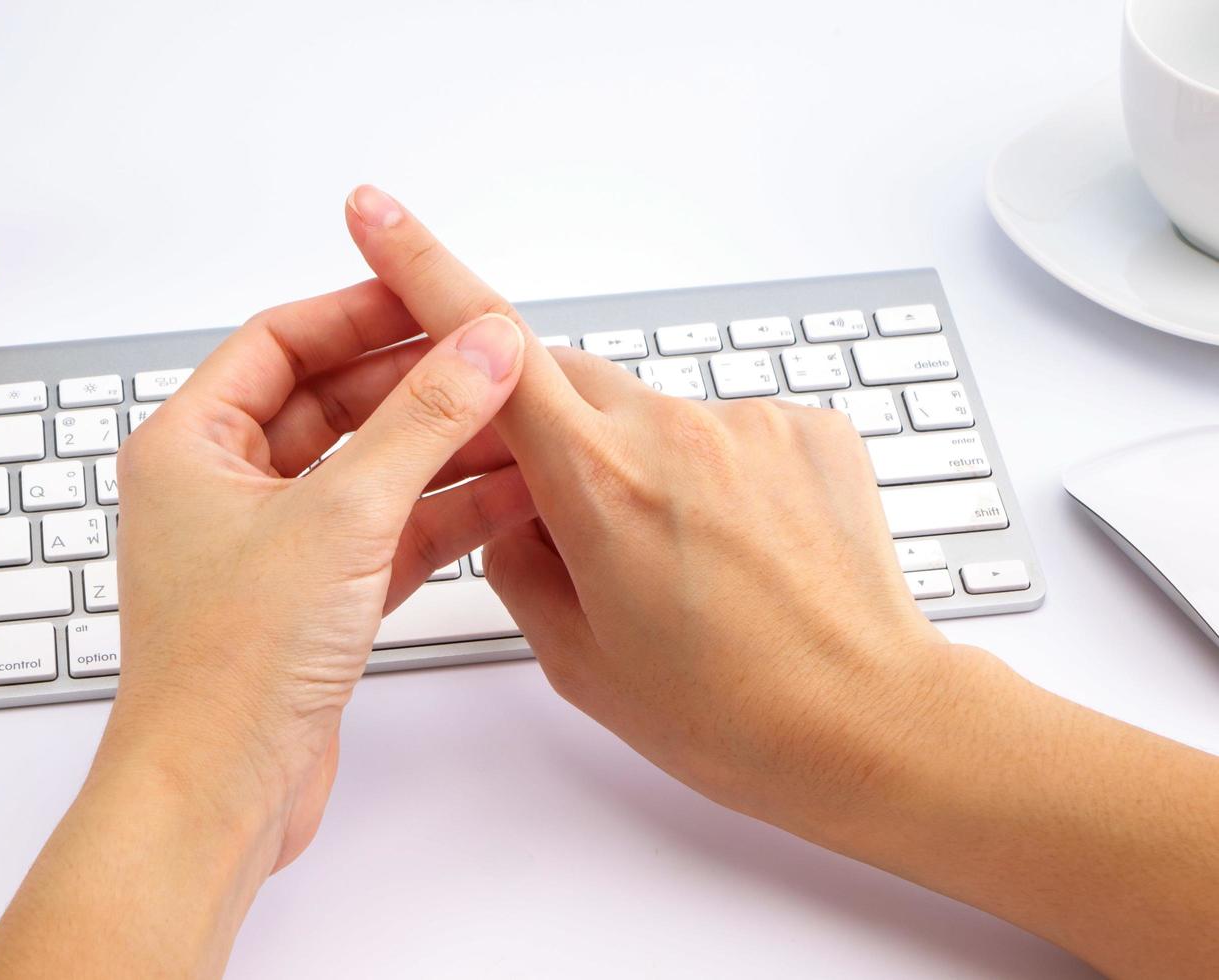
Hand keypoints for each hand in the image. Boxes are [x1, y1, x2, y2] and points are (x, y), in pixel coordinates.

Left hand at [102, 283, 530, 869]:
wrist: (218, 798)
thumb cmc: (230, 667)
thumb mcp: (342, 517)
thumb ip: (422, 422)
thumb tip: (482, 346)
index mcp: (190, 446)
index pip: (281, 342)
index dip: (360, 311)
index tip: (431, 294)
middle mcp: (223, 489)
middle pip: (332, 402)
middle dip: (416, 381)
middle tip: (493, 358)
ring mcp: (271, 546)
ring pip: (368, 470)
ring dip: (441, 449)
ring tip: (519, 423)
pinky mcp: (313, 600)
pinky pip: (386, 531)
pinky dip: (442, 514)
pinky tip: (507, 496)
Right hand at [343, 185, 971, 832]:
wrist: (870, 723)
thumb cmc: (731, 713)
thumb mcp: (576, 656)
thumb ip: (515, 561)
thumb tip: (509, 510)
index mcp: (599, 483)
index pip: (489, 347)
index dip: (424, 268)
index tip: (382, 214)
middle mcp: (673, 430)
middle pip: (568, 382)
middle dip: (549, 431)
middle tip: (577, 522)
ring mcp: (749, 420)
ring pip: (651, 412)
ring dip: (642, 462)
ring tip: (686, 561)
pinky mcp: (808, 425)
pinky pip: (725, 426)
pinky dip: (713, 471)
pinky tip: (740, 548)